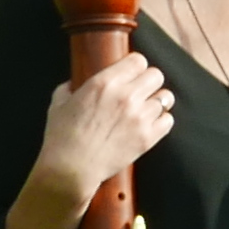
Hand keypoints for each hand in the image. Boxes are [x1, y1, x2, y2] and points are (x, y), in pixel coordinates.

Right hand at [27, 55, 172, 215]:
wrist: (71, 168)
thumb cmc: (62, 136)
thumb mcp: (59, 103)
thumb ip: (71, 87)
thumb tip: (75, 83)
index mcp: (104, 82)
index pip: (137, 60)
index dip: (135, 66)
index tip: (132, 73)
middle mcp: (126, 96)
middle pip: (156, 75)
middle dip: (149, 81)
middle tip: (140, 91)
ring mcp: (139, 117)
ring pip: (165, 97)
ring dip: (156, 102)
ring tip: (146, 108)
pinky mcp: (148, 138)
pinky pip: (168, 120)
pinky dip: (161, 121)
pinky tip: (149, 124)